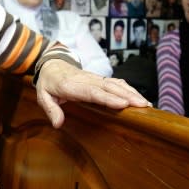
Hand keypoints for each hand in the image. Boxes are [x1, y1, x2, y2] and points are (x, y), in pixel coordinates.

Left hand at [34, 59, 151, 127]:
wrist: (52, 64)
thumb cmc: (48, 83)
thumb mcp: (42, 96)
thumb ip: (51, 109)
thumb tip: (58, 124)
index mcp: (72, 85)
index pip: (93, 92)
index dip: (108, 98)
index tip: (123, 104)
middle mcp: (87, 80)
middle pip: (109, 87)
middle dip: (127, 95)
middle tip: (142, 105)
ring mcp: (95, 78)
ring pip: (116, 84)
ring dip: (132, 93)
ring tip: (146, 104)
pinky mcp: (100, 79)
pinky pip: (116, 83)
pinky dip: (129, 89)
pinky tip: (139, 98)